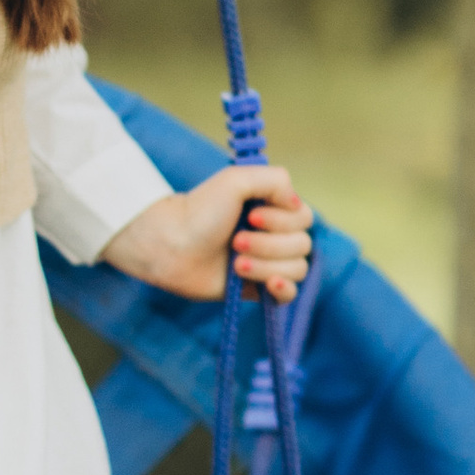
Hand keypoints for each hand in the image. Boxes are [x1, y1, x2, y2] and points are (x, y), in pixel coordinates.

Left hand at [101, 164, 313, 304]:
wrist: (170, 246)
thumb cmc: (199, 211)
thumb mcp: (236, 180)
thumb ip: (275, 180)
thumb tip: (296, 204)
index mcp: (272, 209)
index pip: (304, 218)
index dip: (282, 221)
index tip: (251, 216)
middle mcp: (274, 235)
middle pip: (302, 245)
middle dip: (268, 245)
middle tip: (235, 241)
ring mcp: (267, 262)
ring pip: (296, 269)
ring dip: (265, 265)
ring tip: (235, 263)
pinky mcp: (257, 288)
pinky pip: (290, 294)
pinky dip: (284, 289)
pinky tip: (270, 284)